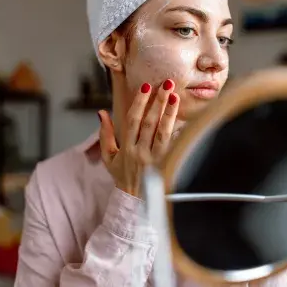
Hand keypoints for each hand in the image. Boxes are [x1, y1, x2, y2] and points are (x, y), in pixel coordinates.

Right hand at [98, 79, 179, 196]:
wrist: (135, 202)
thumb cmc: (122, 177)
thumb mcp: (109, 158)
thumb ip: (105, 135)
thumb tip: (101, 113)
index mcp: (125, 148)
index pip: (133, 121)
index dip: (139, 103)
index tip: (146, 87)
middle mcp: (139, 152)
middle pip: (149, 123)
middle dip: (157, 102)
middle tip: (166, 84)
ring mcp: (154, 159)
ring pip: (162, 132)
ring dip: (169, 113)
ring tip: (175, 96)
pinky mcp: (166, 165)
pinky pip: (173, 145)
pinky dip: (178, 132)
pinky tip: (185, 119)